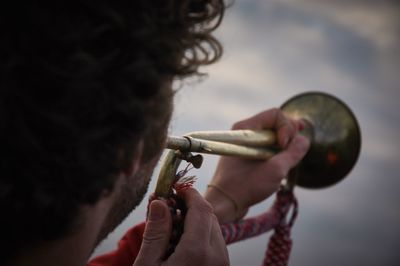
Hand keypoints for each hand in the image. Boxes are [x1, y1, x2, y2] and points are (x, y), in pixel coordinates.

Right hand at [133, 188, 228, 265]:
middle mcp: (217, 257)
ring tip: (173, 226)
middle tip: (169, 206)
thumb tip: (159, 203)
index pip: (202, 209)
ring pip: (214, 230)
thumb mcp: (148, 265)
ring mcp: (222, 265)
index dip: (189, 194)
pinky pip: (216, 244)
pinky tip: (182, 242)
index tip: (176, 188)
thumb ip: (156, 233)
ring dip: (197, 222)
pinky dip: (202, 237)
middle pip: (210, 217)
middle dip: (191, 207)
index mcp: (198, 252)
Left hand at [204, 108, 309, 223]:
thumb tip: (304, 140)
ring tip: (288, 159)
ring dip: (285, 145)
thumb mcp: (275, 170)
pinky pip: (268, 145)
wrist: (224, 203)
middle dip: (288, 135)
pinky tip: (283, 162)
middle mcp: (244, 132)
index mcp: (245, 129)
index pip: (276, 115)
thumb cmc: (245, 186)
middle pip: (275, 123)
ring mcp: (246, 143)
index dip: (286, 128)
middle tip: (292, 152)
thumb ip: (293, 153)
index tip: (284, 146)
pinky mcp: (248, 154)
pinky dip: (278, 152)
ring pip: (273, 135)